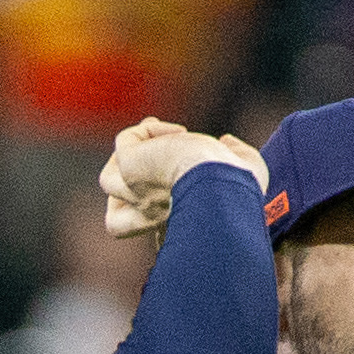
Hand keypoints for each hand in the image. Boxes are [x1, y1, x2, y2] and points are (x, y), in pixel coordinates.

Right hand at [99, 118, 265, 238]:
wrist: (220, 187)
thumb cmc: (238, 188)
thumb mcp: (244, 172)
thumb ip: (235, 157)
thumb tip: (226, 141)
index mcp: (174, 223)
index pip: (152, 223)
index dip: (159, 205)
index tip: (188, 176)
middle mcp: (150, 213)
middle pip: (118, 212)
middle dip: (139, 182)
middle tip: (170, 151)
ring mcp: (135, 192)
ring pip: (109, 180)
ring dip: (135, 153)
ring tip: (166, 137)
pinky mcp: (128, 168)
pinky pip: (124, 142)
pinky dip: (147, 130)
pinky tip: (176, 132)